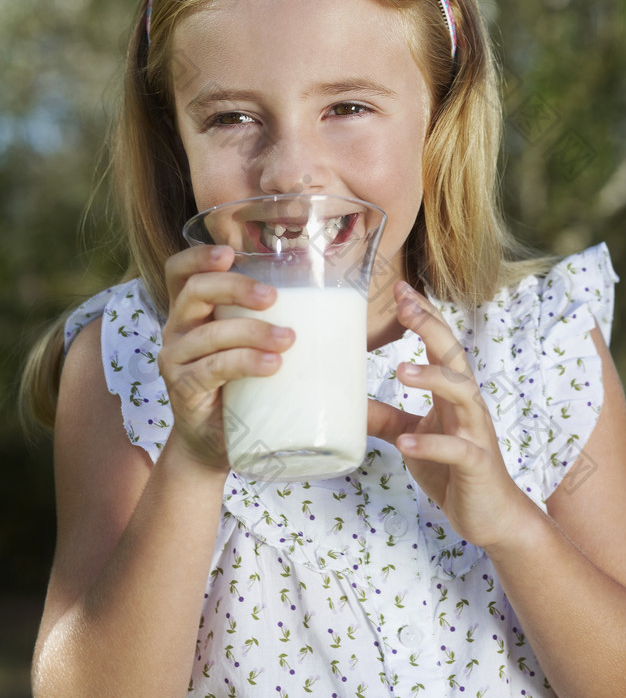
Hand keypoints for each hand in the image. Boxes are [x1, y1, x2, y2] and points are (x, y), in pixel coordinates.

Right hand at [158, 245, 294, 470]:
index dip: (199, 256)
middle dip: (236, 287)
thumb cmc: (246, 389)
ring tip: (288, 339)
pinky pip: (212, 369)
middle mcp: (179, 329)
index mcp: (195, 311)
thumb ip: (307, 337)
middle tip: (273, 298)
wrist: (216, 445)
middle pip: (196, 291)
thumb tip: (376, 336)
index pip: (180, 271)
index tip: (231, 252)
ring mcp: (177, 359)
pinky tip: (271, 365)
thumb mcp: (265, 352)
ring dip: (252, 330)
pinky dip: (244, 362)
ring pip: (210, 332)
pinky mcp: (183, 390)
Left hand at [367, 282, 530, 550]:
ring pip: (463, 393)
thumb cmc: (453, 471)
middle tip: (404, 305)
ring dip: (433, 378)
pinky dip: (431, 444)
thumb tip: (346, 403)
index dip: (423, 315)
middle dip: (431, 328)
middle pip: (454, 356)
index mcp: (452, 394)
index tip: (400, 288)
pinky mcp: (477, 464)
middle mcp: (467, 406)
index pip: (440, 344)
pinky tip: (407, 443)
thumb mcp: (412, 437)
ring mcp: (475, 433)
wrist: (490, 516)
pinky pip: (457, 449)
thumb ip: (385, 418)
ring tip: (400, 371)